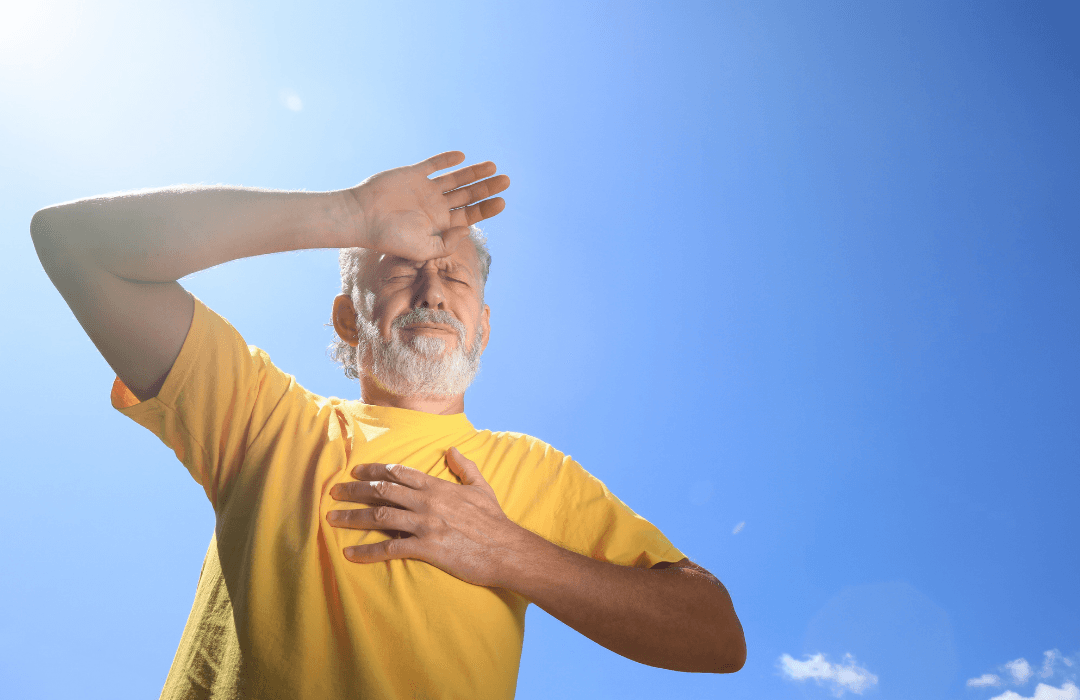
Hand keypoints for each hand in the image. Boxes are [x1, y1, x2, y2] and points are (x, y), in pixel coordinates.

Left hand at [326, 447, 523, 586]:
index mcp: (438, 486)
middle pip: (382, 491)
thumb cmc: (494, 520)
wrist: (506, 549)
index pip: (399, 472)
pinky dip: (367, 551)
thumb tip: (452, 449)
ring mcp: (425, 525)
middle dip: (354, 490)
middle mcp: (427, 502)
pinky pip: (390, 548)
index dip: (374, 470)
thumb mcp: (481, 487)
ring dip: (352, 517)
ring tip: (332, 518)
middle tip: (334, 492)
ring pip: (380, 516)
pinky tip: (351, 553)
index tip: (356, 472)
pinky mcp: (426, 548)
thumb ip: (465, 466)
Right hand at [346, 151, 509, 260]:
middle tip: (506, 181)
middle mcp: (435, 206)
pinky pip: (433, 165)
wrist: (362, 217)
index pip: (469, 215)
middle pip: (467, 195)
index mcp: (439, 225)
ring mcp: (424, 190)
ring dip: (474, 173)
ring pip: (455, 179)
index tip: (502, 201)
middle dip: (486, 188)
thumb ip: (447, 243)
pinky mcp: (413, 174)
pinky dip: (447, 160)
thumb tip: (468, 230)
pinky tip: (462, 157)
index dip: (487, 208)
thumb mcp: (423, 249)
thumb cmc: (390, 237)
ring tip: (493, 168)